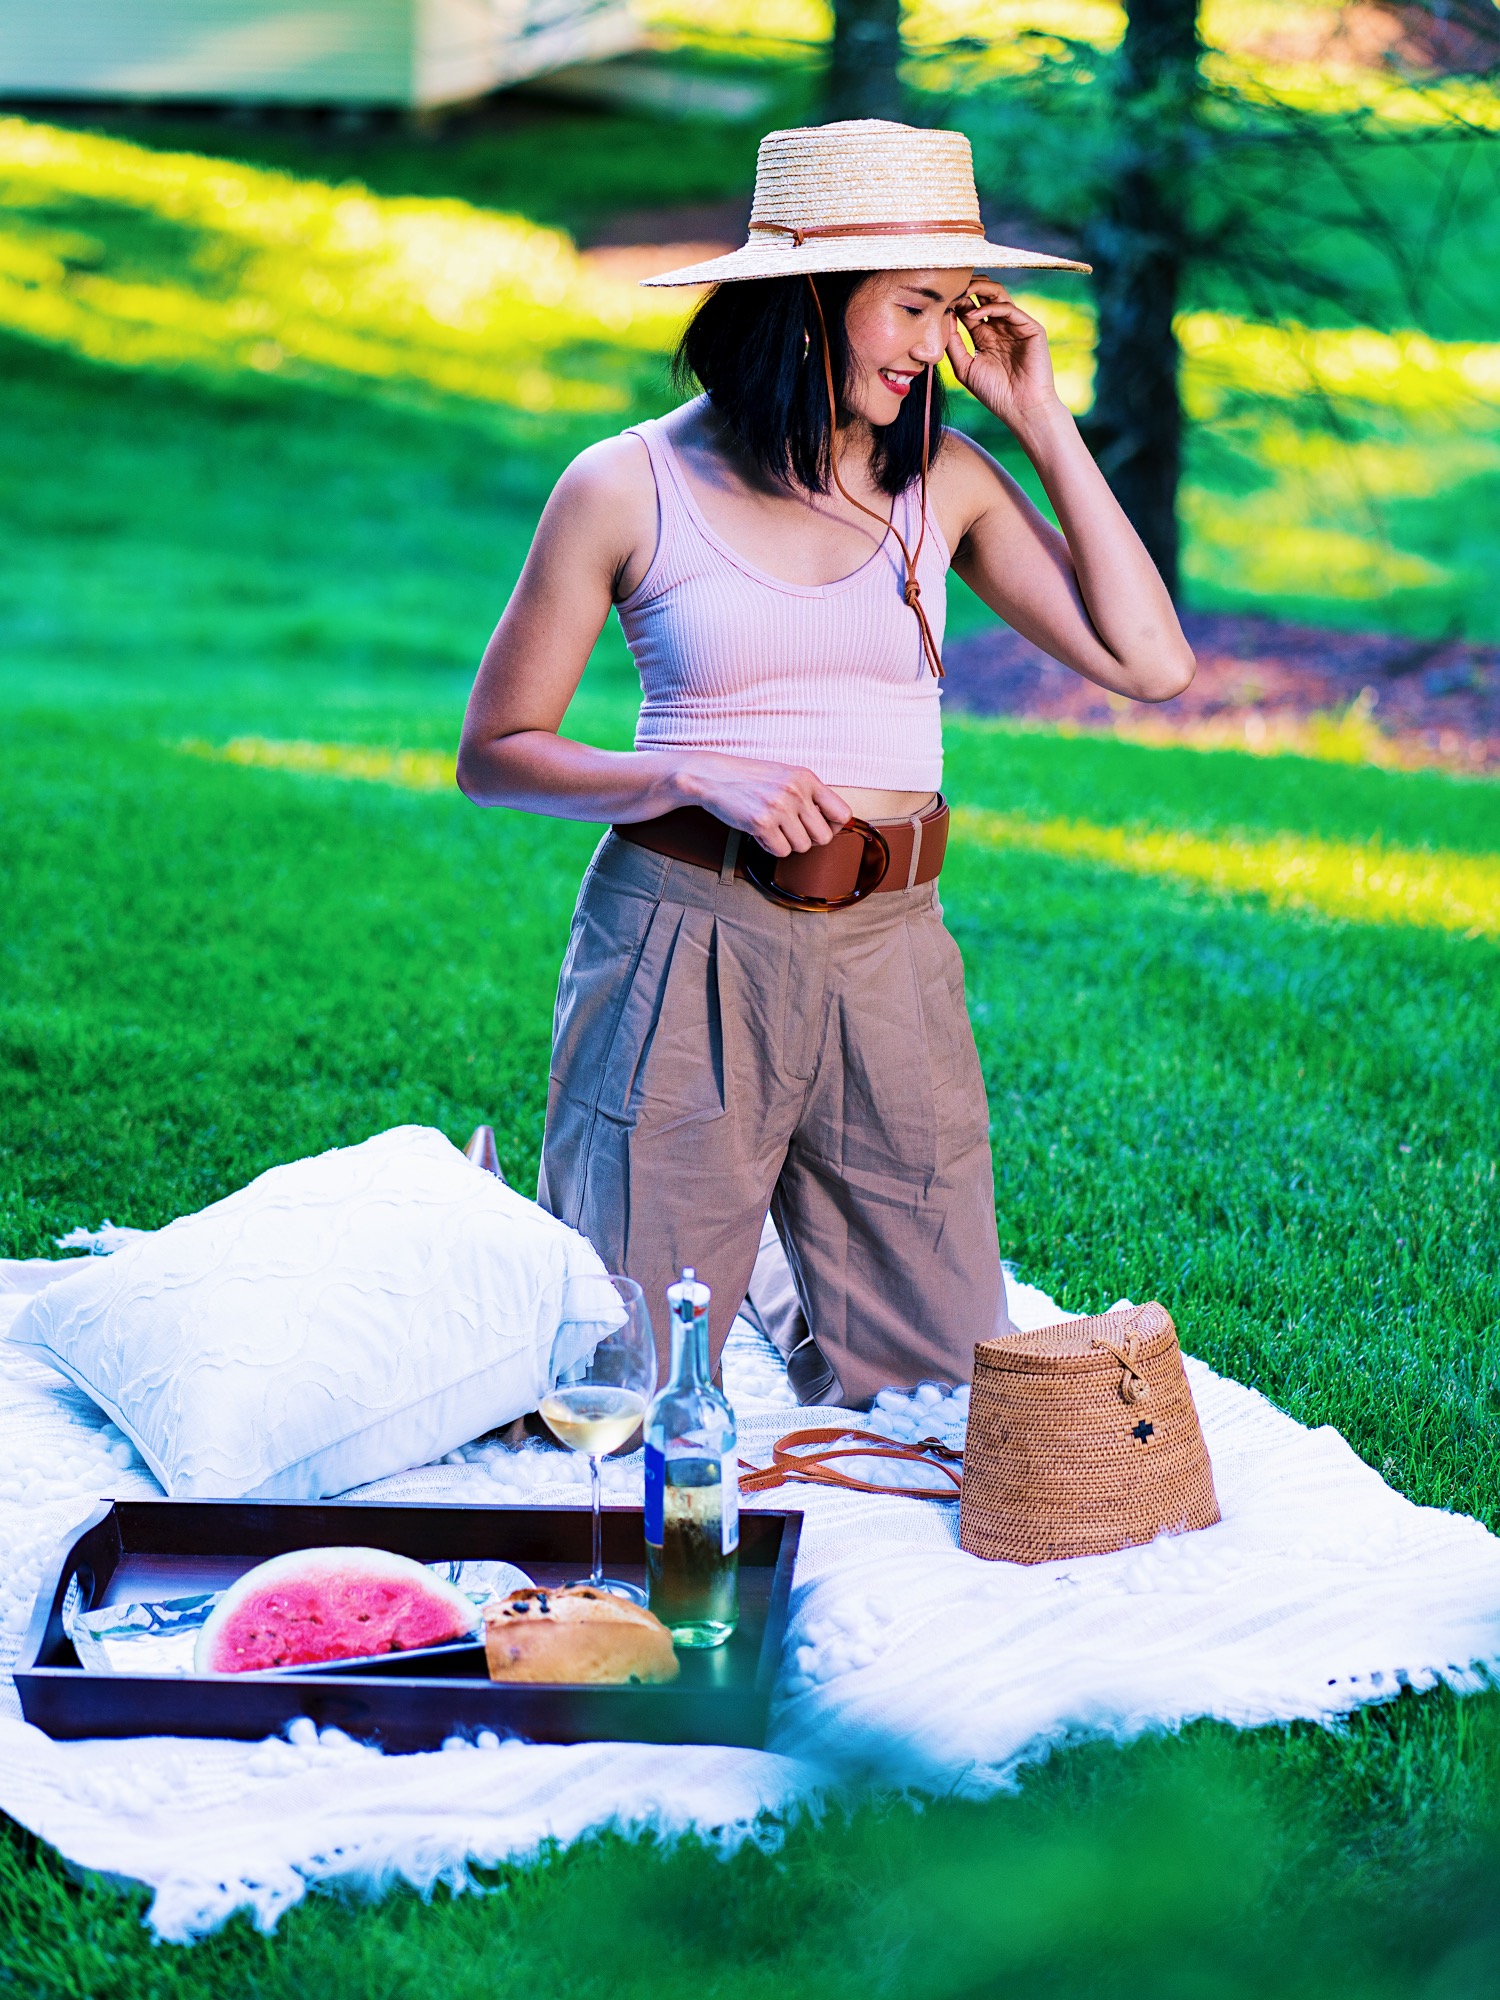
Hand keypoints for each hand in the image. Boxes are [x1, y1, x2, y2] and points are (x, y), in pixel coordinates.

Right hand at [676, 752, 850, 856]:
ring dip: (787, 843)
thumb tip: (832, 824)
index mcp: (806, 778)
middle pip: (824, 837)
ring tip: (772, 828)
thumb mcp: (785, 775)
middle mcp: (796, 792)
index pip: (842, 814)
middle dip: (808, 839)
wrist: (712, 776)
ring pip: (802, 847)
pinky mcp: (761, 823)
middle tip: (791, 831)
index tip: (817, 826)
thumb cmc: (749, 778)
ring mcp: (779, 808)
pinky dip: (770, 847)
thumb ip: (809, 794)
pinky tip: (759, 832)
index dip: (832, 826)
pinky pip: (781, 852)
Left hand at [946, 282, 1063, 430]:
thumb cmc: (994, 393)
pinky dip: (991, 307)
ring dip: (980, 288)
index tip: (939, 300)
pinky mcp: (1030, 328)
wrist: (1021, 408)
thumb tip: (942, 318)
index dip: (955, 302)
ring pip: (998, 294)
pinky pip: (1009, 308)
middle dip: (968, 287)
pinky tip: (974, 313)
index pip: (969, 309)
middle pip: (984, 295)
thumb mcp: (965, 367)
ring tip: (962, 290)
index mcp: (985, 336)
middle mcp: (1000, 327)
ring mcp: (1016, 326)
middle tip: (951, 286)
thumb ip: (953, 344)